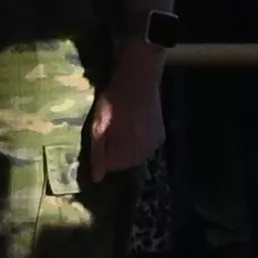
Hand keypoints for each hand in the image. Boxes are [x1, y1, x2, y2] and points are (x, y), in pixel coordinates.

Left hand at [88, 46, 166, 175]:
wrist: (139, 77)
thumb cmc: (114, 100)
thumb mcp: (99, 125)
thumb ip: (98, 153)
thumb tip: (97, 179)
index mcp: (128, 152)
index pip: (110, 166)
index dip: (102, 151)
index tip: (98, 135)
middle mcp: (145, 153)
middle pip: (123, 162)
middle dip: (114, 150)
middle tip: (109, 127)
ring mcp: (155, 144)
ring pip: (135, 155)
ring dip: (127, 145)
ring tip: (121, 124)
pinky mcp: (161, 135)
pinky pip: (146, 146)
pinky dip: (138, 140)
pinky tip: (133, 123)